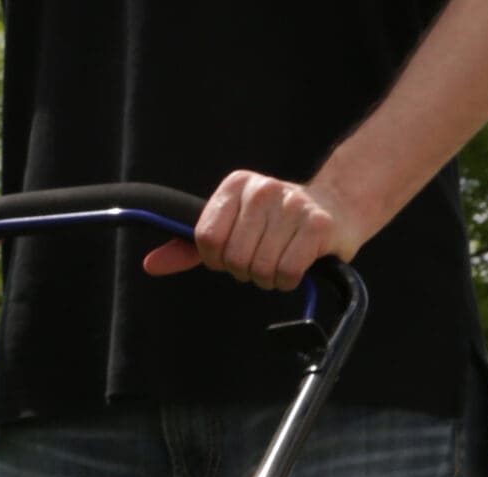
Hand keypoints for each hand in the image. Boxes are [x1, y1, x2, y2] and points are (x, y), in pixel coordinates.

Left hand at [145, 169, 368, 290]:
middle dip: (244, 270)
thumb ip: (188, 248)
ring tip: (280, 257)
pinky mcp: (318, 225)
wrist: (336, 208)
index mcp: (235, 186)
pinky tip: (296, 264)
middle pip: (233, 258)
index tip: (231, 253)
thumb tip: (151, 265)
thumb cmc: (274, 224)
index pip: (206, 239)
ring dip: (267, 276)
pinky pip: (286, 272)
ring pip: (259, 268)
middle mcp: (263, 189)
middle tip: (262, 256)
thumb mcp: (229, 229)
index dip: (216, 259)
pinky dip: (287, 280)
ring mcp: (293, 205)